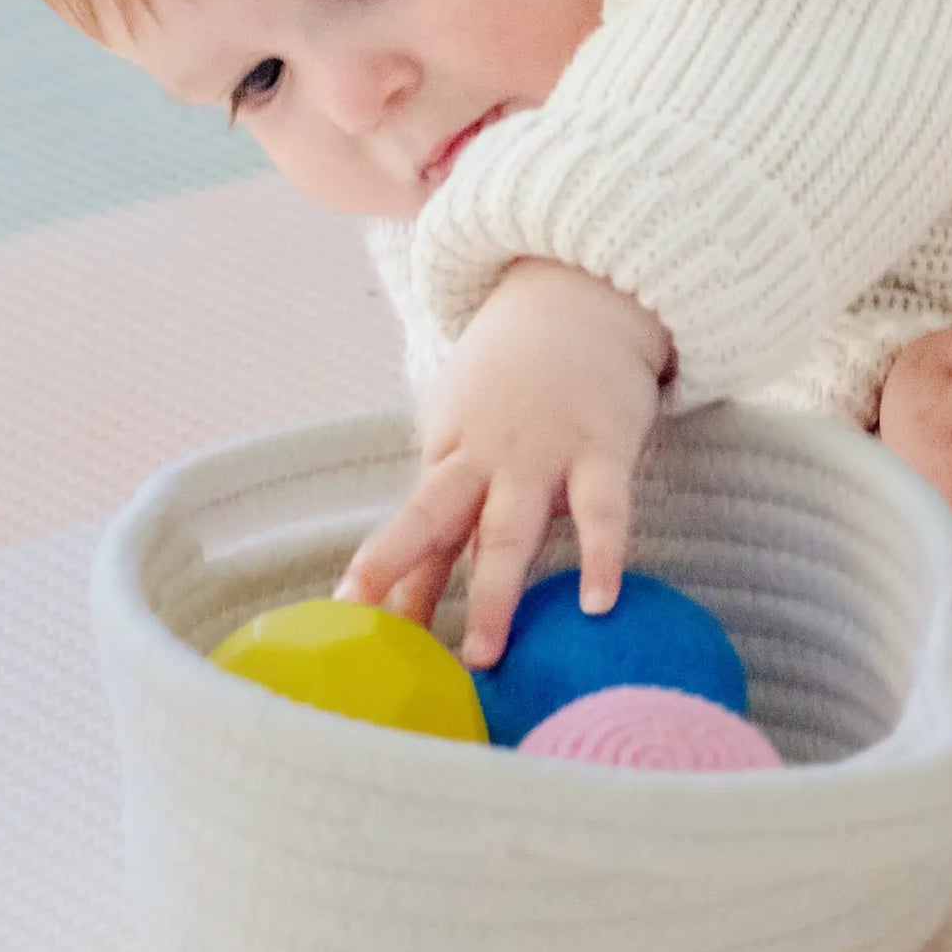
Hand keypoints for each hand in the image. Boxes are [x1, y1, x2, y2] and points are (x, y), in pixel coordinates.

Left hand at [334, 260, 671, 667]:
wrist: (583, 294)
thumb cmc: (520, 375)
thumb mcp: (472, 421)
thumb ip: (457, 497)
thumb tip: (423, 583)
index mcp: (450, 451)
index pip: (413, 525)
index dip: (382, 574)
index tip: (349, 626)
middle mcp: (486, 456)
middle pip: (434, 520)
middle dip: (406, 579)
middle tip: (385, 646)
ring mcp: (543, 454)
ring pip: (509, 529)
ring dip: (494, 593)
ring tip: (484, 657)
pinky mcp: (603, 449)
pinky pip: (603, 511)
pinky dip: (602, 556)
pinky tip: (599, 603)